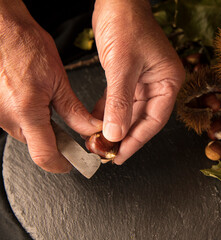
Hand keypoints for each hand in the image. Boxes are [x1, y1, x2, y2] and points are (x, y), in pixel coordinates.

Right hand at [0, 1, 101, 172]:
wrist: (0, 27)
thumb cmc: (25, 44)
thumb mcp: (57, 79)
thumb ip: (74, 110)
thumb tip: (89, 128)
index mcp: (26, 112)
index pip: (45, 156)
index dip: (62, 165)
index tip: (72, 164)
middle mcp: (6, 117)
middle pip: (37, 145)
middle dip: (56, 141)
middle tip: (72, 130)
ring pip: (26, 132)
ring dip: (41, 127)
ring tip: (50, 103)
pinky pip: (15, 120)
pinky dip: (29, 116)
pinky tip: (35, 99)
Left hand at [92, 0, 184, 163]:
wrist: (116, 0)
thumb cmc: (126, 24)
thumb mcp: (122, 66)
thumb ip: (119, 102)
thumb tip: (115, 133)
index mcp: (168, 81)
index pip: (155, 119)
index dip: (137, 139)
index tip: (121, 154)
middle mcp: (159, 83)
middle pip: (143, 118)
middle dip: (124, 135)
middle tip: (107, 152)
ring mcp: (145, 80)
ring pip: (131, 111)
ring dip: (115, 125)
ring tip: (100, 141)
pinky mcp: (130, 76)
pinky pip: (121, 100)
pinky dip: (109, 111)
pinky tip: (97, 121)